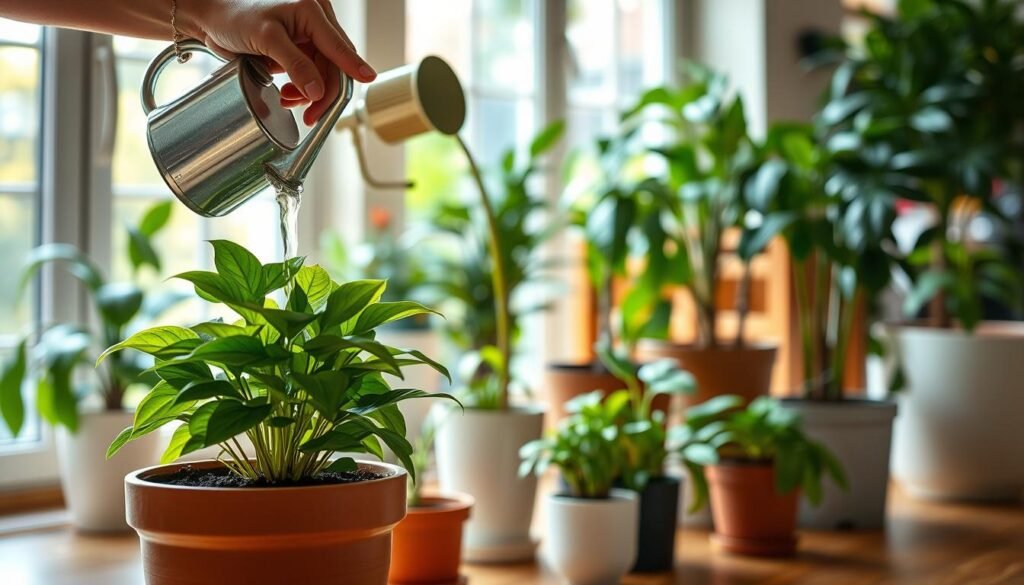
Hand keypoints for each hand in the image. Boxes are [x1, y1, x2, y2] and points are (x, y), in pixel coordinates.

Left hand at [179, 0, 374, 124]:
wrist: (212, 18)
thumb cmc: (235, 16)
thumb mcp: (266, 39)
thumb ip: (295, 64)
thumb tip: (318, 90)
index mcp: (311, 11)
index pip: (338, 45)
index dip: (353, 65)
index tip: (368, 78)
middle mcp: (314, 22)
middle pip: (333, 64)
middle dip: (323, 91)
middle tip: (312, 116)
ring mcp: (306, 36)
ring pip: (322, 72)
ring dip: (310, 93)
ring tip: (289, 102)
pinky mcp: (297, 49)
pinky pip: (310, 74)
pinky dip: (301, 89)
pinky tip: (287, 95)